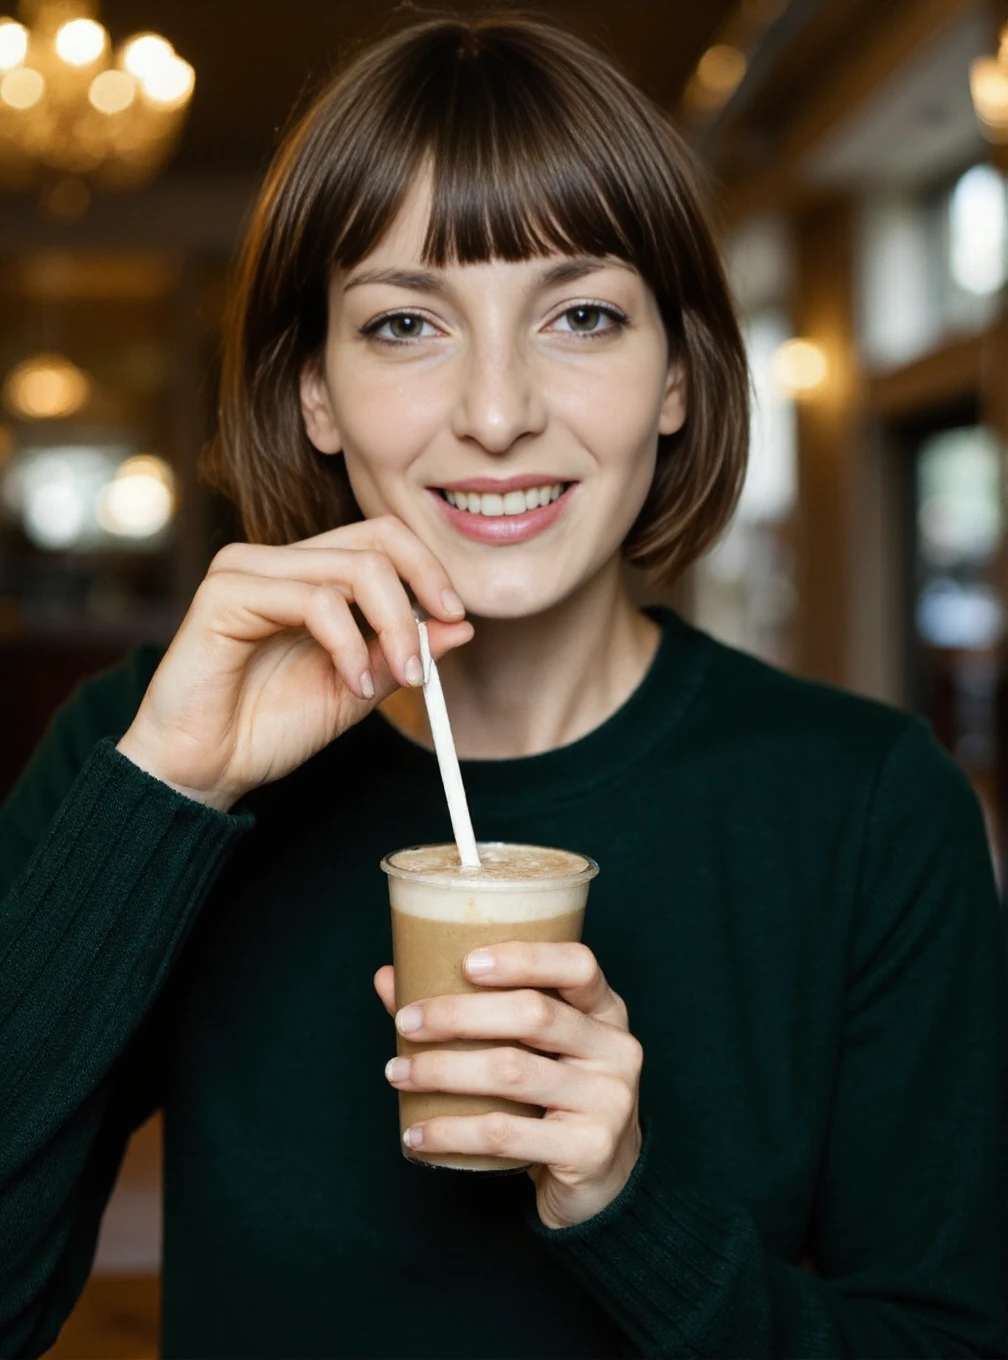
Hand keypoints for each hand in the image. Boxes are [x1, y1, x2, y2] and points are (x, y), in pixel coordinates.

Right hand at [116, 516, 472, 810]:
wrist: (204, 771)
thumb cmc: (267, 728)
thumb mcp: (357, 688)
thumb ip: (400, 653)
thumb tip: (462, 625)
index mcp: (306, 574)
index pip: (381, 537)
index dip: (427, 569)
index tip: (456, 618)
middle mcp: (277, 561)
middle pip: (375, 544)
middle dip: (418, 599)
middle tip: (428, 658)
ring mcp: (246, 569)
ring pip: (353, 570)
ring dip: (390, 631)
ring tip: (391, 684)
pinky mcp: (224, 593)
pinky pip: (314, 600)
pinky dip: (348, 645)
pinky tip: (350, 683)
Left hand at [374, 943, 643, 1229]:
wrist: (604, 1180)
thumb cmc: (555, 1097)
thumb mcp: (532, 1047)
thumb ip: (468, 1009)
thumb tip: (389, 978)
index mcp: (605, 1010)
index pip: (577, 964)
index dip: (523, 958)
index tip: (465, 963)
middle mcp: (616, 1049)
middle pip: (534, 1014)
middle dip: (459, 1014)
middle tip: (405, 1022)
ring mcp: (608, 1101)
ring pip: (513, 1072)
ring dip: (443, 1070)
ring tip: (397, 1073)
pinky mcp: (589, 1149)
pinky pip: (505, 1134)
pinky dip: (451, 1132)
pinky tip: (416, 1134)